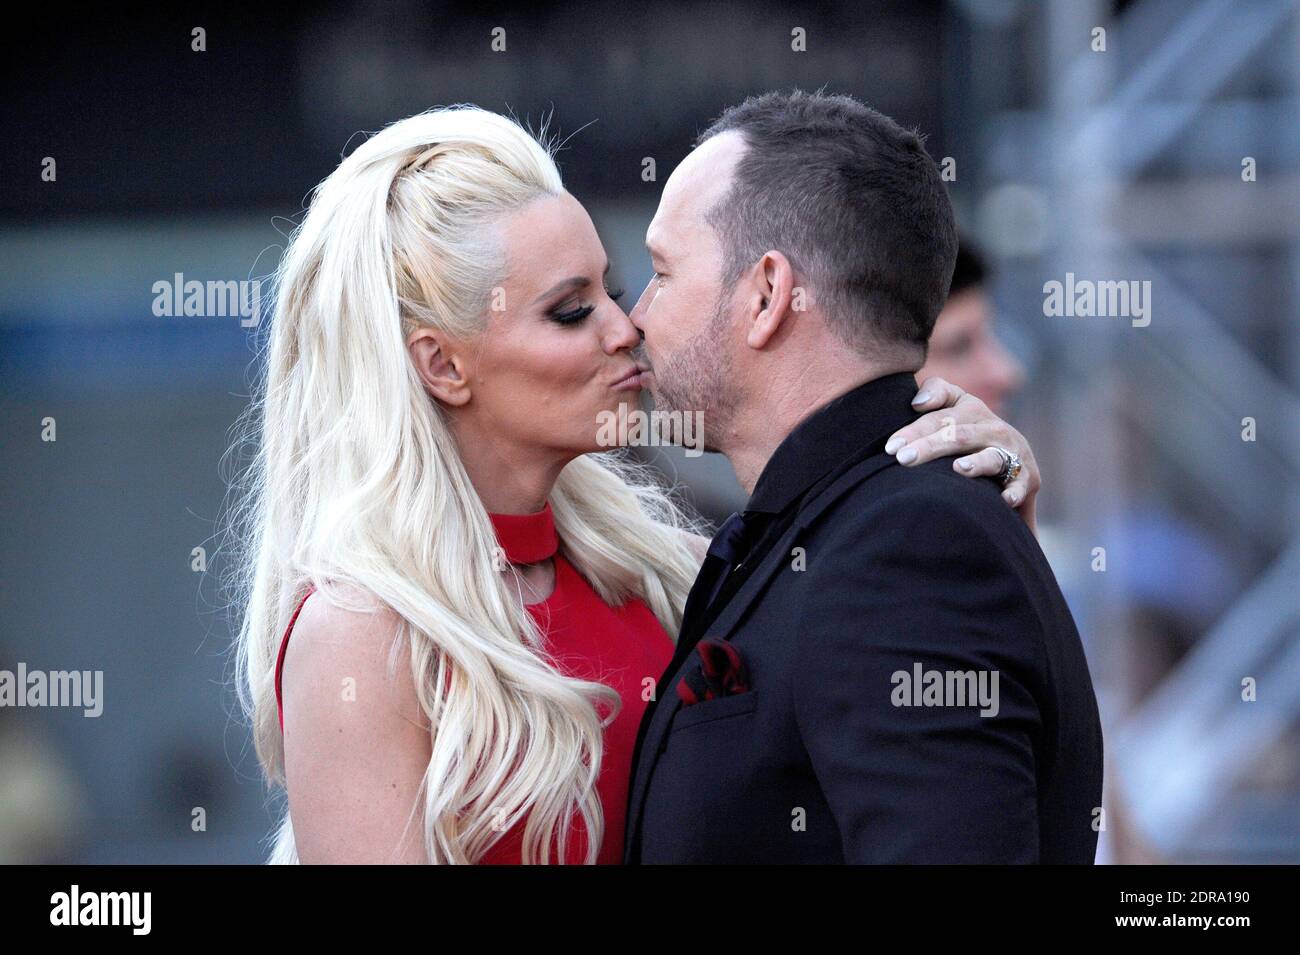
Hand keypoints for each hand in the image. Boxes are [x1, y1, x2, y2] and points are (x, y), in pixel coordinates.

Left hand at [884, 377, 1040, 534]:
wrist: (1015, 455)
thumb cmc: (970, 431)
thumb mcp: (956, 406)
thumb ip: (938, 392)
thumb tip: (918, 402)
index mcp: (972, 410)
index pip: (940, 417)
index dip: (915, 429)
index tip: (891, 446)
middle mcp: (993, 428)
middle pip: (958, 436)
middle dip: (930, 447)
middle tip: (904, 459)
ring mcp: (1012, 452)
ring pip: (991, 457)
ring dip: (976, 464)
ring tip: (958, 468)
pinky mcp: (1028, 477)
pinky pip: (1021, 484)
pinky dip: (1014, 492)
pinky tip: (1004, 500)